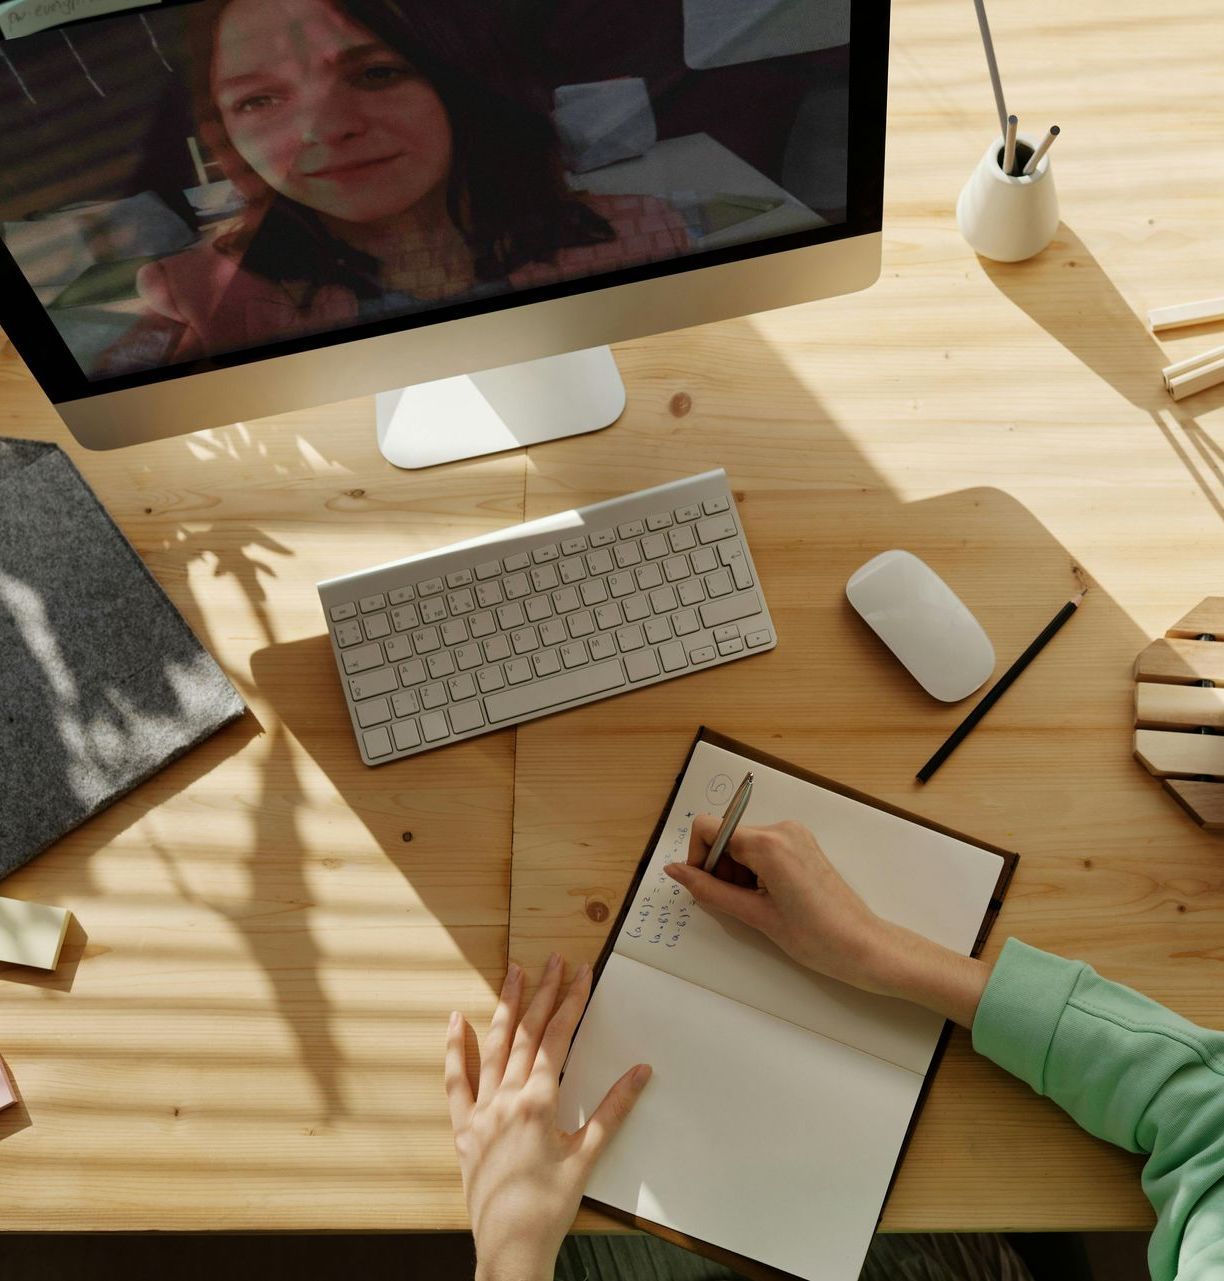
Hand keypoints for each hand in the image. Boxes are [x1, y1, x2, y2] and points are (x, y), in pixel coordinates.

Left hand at [445, 953, 651, 1280]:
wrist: (511, 1247)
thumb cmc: (551, 1207)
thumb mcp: (588, 1157)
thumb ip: (613, 1110)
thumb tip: (641, 1071)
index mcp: (538, 1102)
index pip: (558, 1037)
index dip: (571, 1001)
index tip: (581, 972)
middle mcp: (505, 1098)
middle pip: (527, 1032)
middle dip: (543, 992)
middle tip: (554, 960)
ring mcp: (480, 1111)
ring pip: (493, 1046)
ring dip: (506, 1007)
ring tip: (514, 973)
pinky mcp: (463, 1129)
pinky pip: (456, 1081)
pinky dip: (455, 1048)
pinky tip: (456, 1020)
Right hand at [665, 817, 989, 1027]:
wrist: (864, 947)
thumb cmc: (816, 937)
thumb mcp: (755, 916)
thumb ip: (709, 890)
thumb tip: (675, 871)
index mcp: (768, 843)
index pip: (709, 828)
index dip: (699, 857)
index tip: (706, 887)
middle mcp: (781, 829)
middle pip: (726, 837)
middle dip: (720, 870)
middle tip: (738, 905)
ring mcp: (794, 835)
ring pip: (742, 845)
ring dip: (738, 873)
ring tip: (758, 906)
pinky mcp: (802, 845)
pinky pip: (762, 849)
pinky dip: (755, 872)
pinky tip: (770, 899)